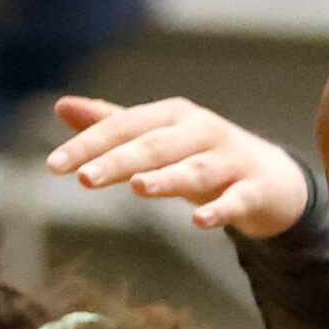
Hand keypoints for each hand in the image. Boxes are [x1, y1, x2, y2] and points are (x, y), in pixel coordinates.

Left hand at [49, 97, 313, 238]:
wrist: (273, 179)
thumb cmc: (204, 156)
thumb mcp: (159, 138)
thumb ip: (113, 125)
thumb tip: (61, 106)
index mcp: (172, 116)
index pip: (124, 127)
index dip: (89, 144)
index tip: (55, 165)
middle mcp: (202, 132)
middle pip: (155, 146)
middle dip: (120, 160)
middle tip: (86, 178)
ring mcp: (230, 160)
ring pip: (195, 169)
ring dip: (167, 178)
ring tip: (138, 188)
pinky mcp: (254, 190)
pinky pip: (236, 200)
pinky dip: (220, 210)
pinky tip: (199, 222)